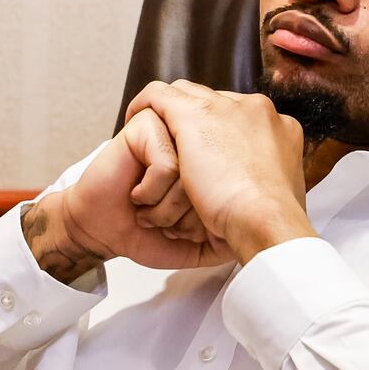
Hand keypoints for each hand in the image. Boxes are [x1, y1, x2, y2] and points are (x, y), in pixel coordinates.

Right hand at [21, 107, 231, 281]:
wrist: (108, 234)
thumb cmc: (152, 232)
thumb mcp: (208, 242)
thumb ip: (237, 232)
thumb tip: (260, 223)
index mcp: (222, 156)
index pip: (238, 179)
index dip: (208, 212)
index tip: (190, 228)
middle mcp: (203, 138)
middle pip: (217, 174)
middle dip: (188, 210)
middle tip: (170, 223)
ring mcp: (175, 129)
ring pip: (193, 170)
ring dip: (169, 205)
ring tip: (153, 213)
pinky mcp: (146, 128)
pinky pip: (168, 165)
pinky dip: (152, 192)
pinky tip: (138, 197)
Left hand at [124, 80, 316, 262]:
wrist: (265, 221)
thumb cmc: (272, 222)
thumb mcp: (280, 197)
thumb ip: (266, 182)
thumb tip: (261, 190)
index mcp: (279, 127)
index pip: (241, 118)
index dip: (220, 134)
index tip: (205, 155)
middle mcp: (255, 109)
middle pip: (215, 102)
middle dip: (194, 121)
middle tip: (177, 146)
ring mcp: (225, 108)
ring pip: (187, 94)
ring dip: (170, 112)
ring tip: (153, 132)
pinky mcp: (193, 115)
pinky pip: (159, 95)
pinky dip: (145, 104)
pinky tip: (134, 119)